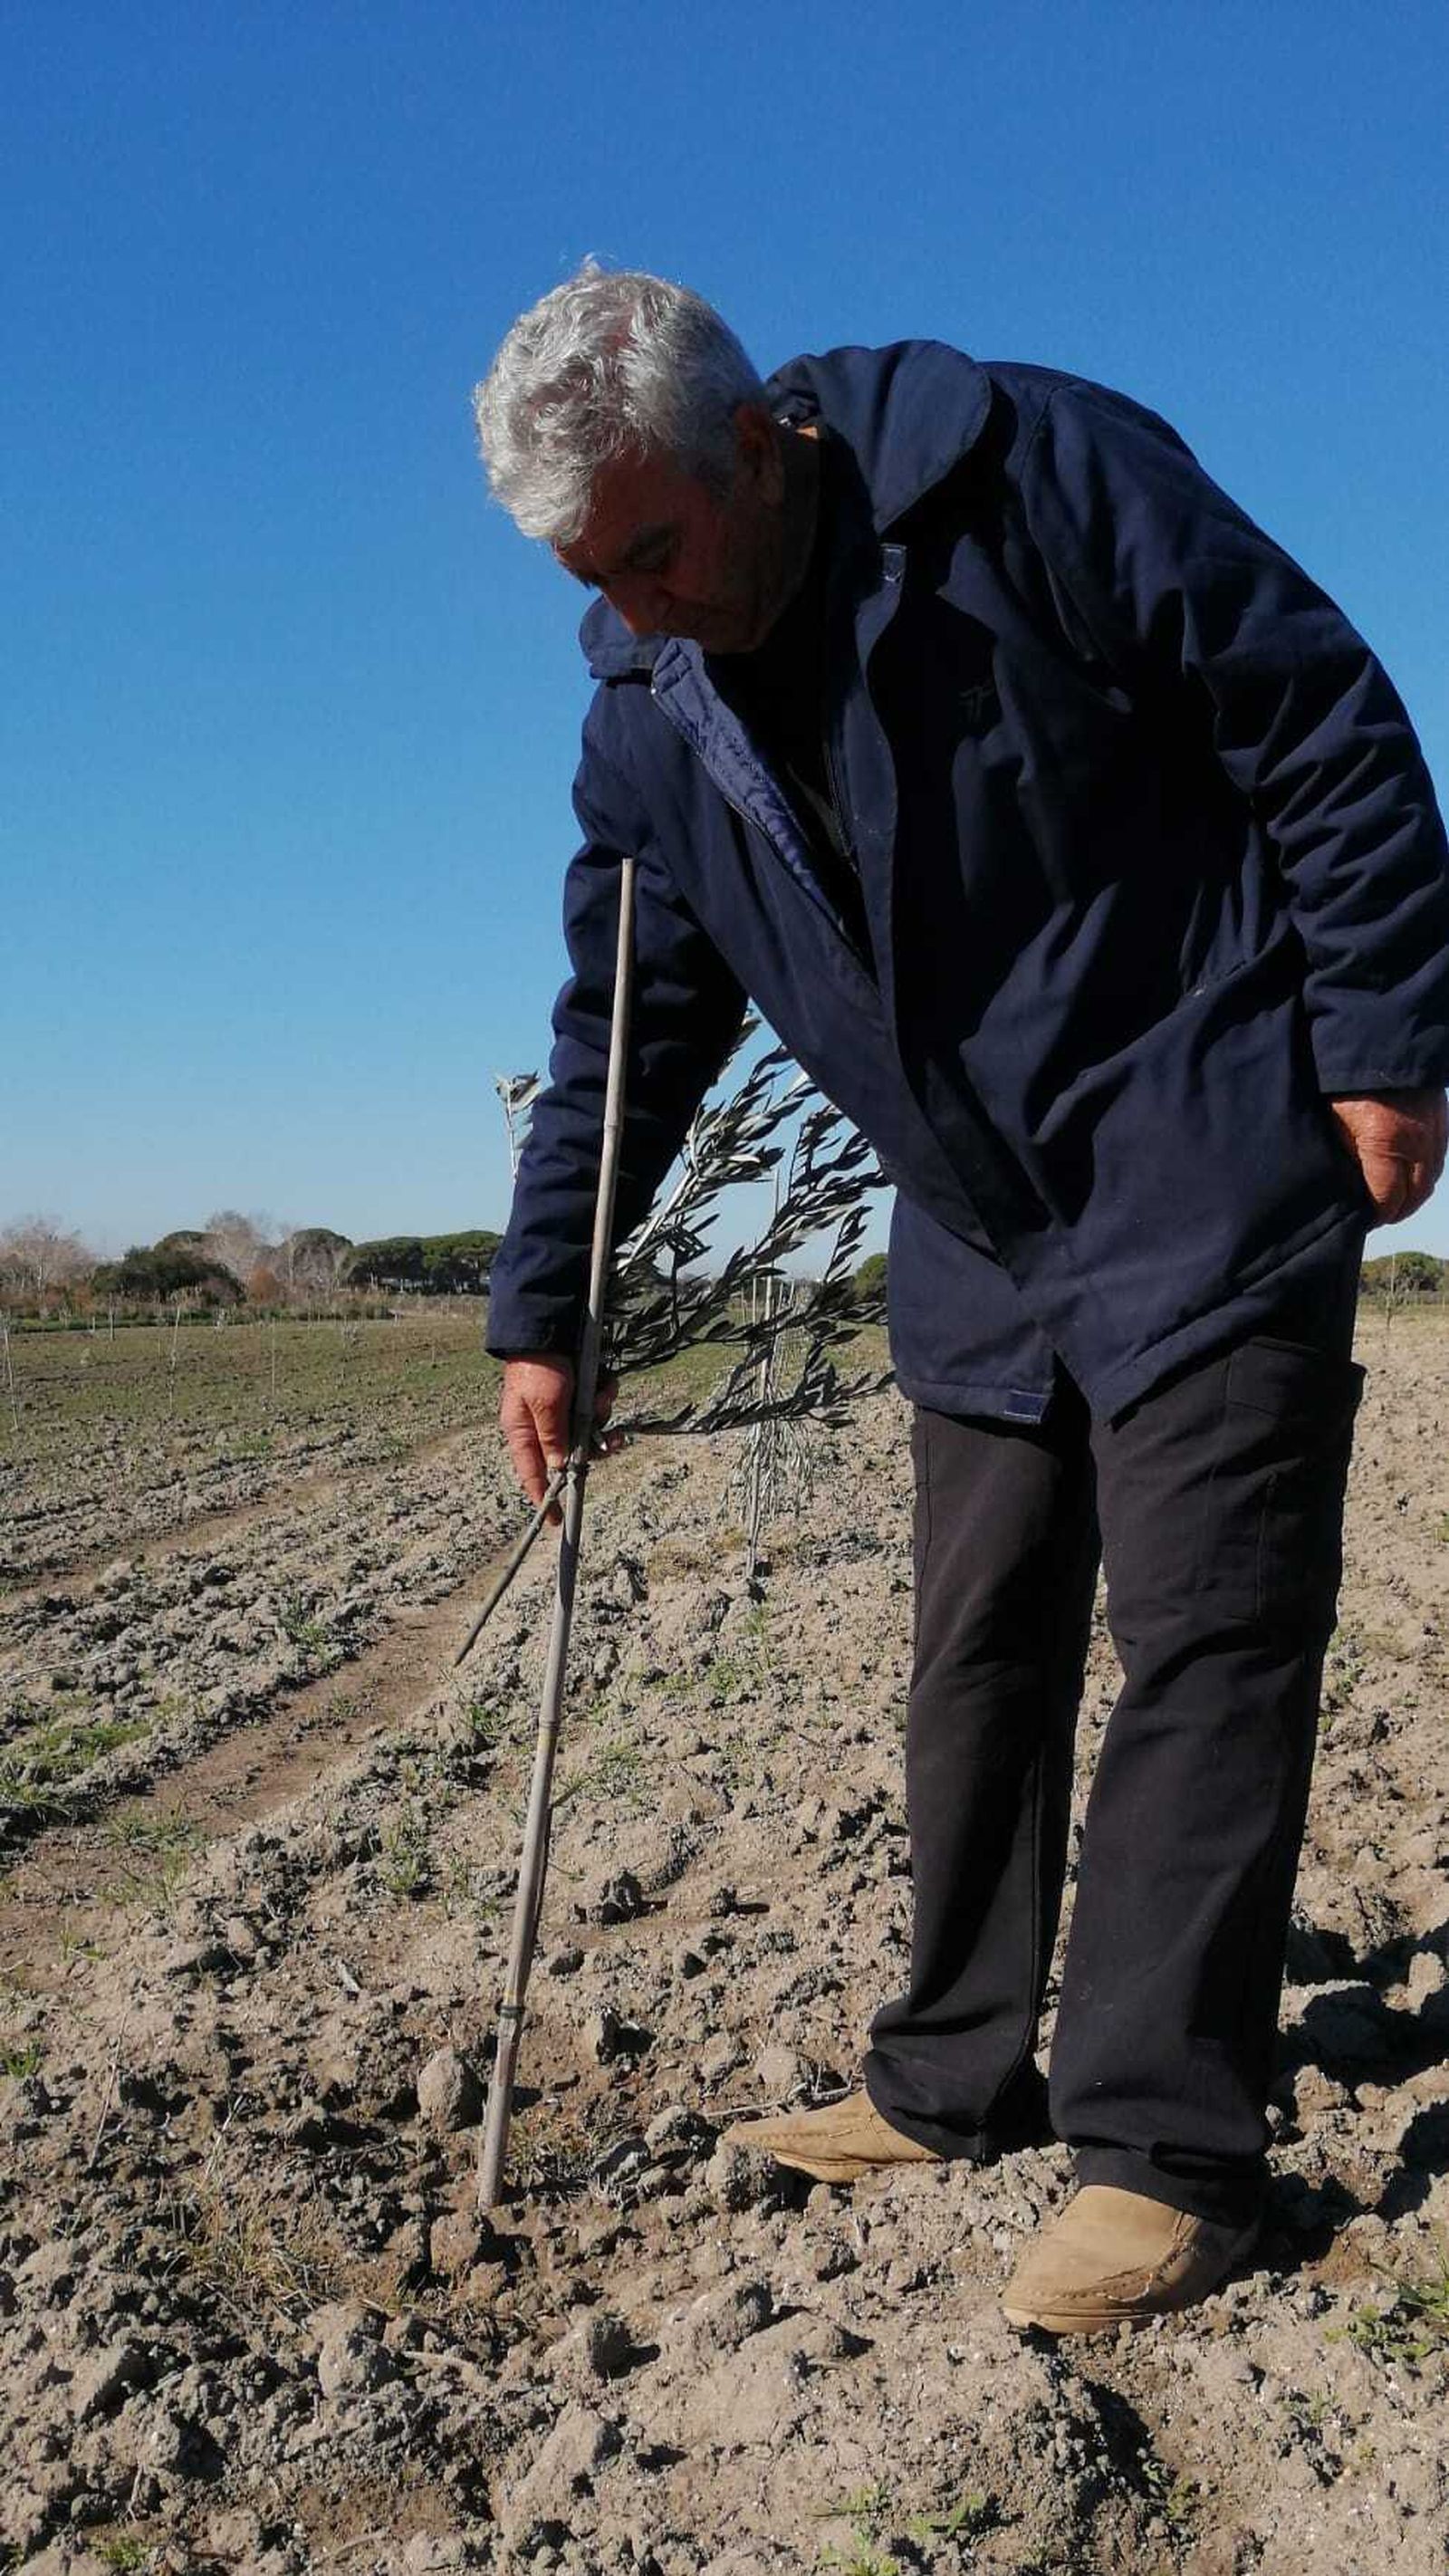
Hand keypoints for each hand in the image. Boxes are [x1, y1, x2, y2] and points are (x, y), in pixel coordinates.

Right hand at [499, 1354, 620, 1522]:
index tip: (554, 1521)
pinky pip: (597, 1408)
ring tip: (604, 1396)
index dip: (544, 1498)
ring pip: (590, 1431)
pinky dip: (605, 1397)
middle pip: (572, 1455)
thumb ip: (554, 1437)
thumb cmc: (538, 1367)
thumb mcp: (545, 1404)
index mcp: (523, 1432)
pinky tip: (606, 1383)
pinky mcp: (577, 1396)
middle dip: (596, 1446)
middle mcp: (542, 1426)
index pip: (533, 1475)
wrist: (549, 1327)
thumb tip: (560, 1469)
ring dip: (603, 1416)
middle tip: (615, 1440)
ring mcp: (561, 1411)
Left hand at [1329, 1088, 1447, 1226]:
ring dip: (1412, 1194)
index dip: (1374, 1216)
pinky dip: (1423, 1172)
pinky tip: (1407, 1175)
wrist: (1376, 1037)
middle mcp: (1418, 1141)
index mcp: (1386, 1144)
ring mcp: (1435, 1130)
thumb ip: (1347, 1159)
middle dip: (1395, 1211)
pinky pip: (1438, 1158)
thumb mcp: (1334, 1123)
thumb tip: (1351, 1190)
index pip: (1388, 1200)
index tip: (1360, 1220)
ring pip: (1430, 1179)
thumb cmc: (1344, 1081)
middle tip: (1375, 1215)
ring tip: (1390, 1199)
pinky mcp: (1442, 1118)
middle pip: (1414, 1196)